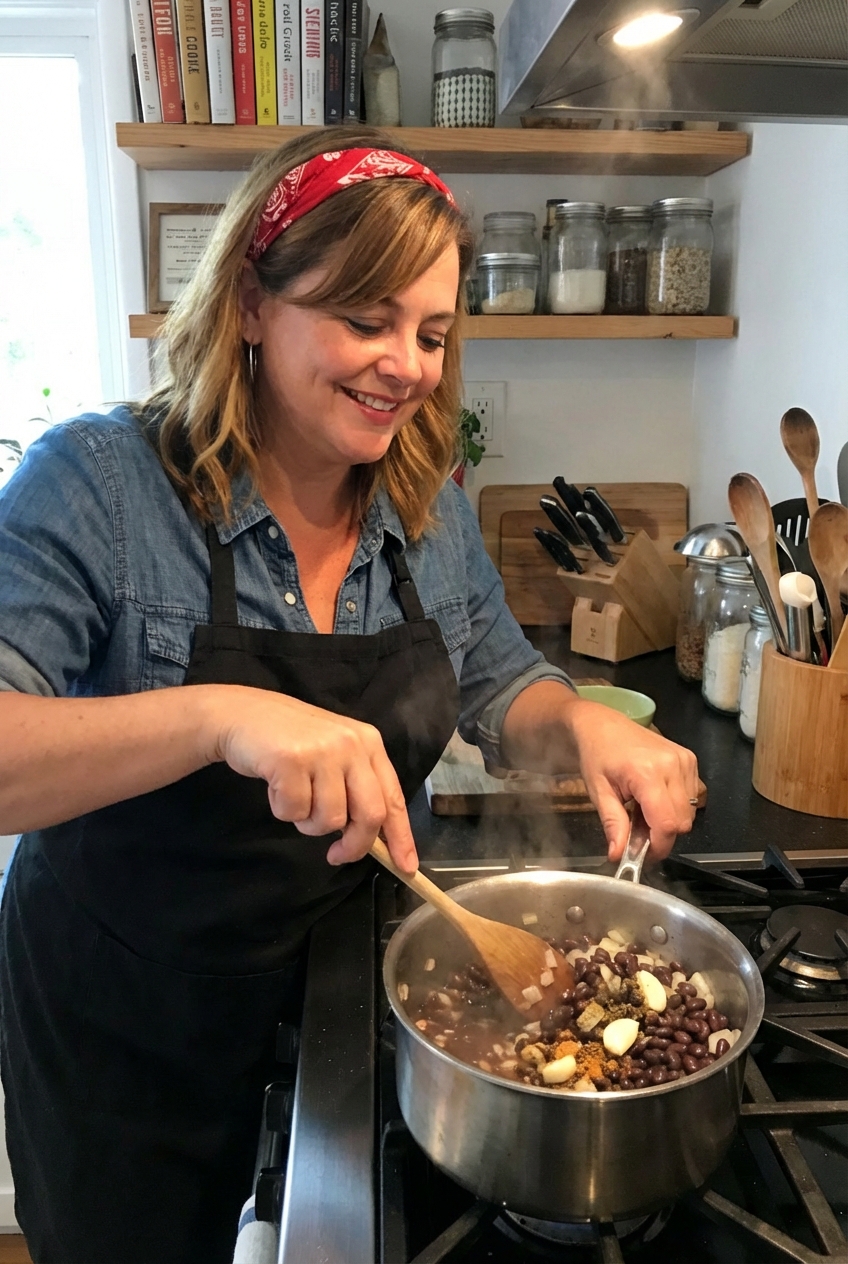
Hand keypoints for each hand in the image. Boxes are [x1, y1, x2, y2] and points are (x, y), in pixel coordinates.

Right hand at [208, 686, 416, 871]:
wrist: (241, 715)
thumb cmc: (289, 740)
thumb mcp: (334, 754)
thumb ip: (355, 788)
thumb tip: (374, 838)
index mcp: (369, 743)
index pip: (393, 797)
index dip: (401, 837)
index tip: (406, 867)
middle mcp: (351, 744)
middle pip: (370, 814)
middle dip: (354, 845)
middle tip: (335, 854)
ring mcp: (322, 751)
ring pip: (329, 819)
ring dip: (307, 822)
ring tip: (294, 795)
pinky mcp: (291, 760)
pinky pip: (294, 811)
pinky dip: (282, 809)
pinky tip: (276, 784)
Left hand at [567, 699, 699, 862]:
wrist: (602, 725)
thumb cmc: (597, 754)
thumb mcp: (599, 792)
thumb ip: (613, 824)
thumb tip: (618, 855)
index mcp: (647, 773)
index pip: (667, 824)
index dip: (657, 846)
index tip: (642, 854)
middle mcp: (672, 765)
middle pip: (682, 822)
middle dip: (662, 835)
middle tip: (637, 830)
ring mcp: (684, 760)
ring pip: (690, 812)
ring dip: (669, 820)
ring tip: (642, 810)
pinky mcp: (690, 759)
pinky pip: (692, 796)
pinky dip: (676, 805)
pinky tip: (654, 798)